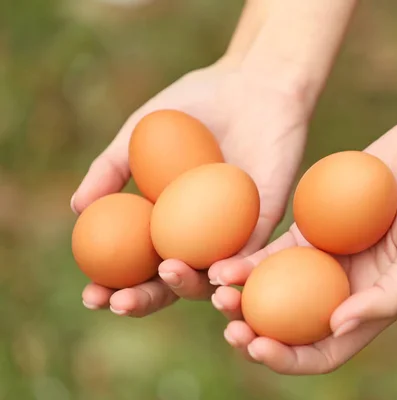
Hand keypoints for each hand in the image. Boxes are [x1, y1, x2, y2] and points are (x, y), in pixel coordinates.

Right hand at [72, 59, 308, 316]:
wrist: (251, 80)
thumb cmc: (198, 104)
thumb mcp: (141, 133)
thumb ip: (111, 168)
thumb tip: (78, 210)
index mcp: (168, 221)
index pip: (139, 265)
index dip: (116, 287)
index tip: (93, 295)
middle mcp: (201, 233)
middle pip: (173, 281)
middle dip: (146, 301)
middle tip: (121, 304)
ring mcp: (235, 230)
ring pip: (213, 276)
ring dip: (189, 288)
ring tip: (166, 276)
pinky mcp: (268, 219)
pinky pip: (255, 252)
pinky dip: (238, 267)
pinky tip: (216, 272)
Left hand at [208, 114, 396, 373]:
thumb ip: (388, 297)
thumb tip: (336, 327)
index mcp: (368, 309)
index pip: (324, 351)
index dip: (289, 359)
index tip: (259, 348)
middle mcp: (341, 291)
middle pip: (290, 328)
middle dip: (256, 336)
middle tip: (230, 330)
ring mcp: (321, 261)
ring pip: (274, 291)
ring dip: (243, 300)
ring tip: (217, 293)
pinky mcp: (308, 231)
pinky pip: (271, 252)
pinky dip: (248, 261)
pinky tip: (225, 261)